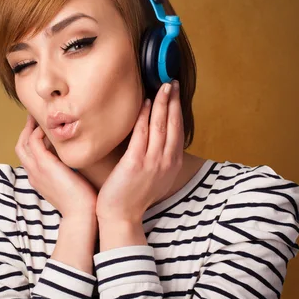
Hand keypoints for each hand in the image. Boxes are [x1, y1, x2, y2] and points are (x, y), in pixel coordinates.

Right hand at [15, 114, 97, 219]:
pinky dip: (38, 131)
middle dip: (26, 130)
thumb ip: (68, 172)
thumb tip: (76, 160)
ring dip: (30, 127)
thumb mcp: (70, 184)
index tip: (40, 129)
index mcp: (38, 179)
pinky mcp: (44, 165)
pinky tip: (49, 127)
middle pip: (20, 147)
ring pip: (23, 142)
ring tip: (38, 115)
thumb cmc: (82, 201)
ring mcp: (36, 169)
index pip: (28, 156)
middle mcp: (33, 174)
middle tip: (34, 117)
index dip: (31, 140)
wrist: (81, 214)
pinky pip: (34, 141)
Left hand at [95, 80, 184, 223]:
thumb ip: (159, 157)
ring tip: (163, 87)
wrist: (121, 216)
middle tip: (172, 82)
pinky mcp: (136, 163)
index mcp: (172, 164)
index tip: (176, 94)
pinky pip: (141, 134)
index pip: (178, 131)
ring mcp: (152, 162)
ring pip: (160, 126)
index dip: (177, 110)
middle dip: (173, 101)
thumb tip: (158, 138)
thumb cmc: (133, 195)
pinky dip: (144, 116)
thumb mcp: (155, 176)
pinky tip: (145, 103)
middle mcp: (167, 162)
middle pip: (172, 124)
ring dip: (162, 103)